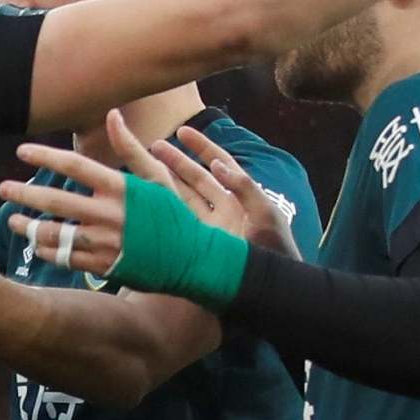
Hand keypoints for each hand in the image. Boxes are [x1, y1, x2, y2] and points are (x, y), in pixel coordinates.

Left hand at [0, 107, 183, 277]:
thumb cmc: (174, 215)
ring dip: (29, 227)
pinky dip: (49, 251)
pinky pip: (67, 258)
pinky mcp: (104, 266)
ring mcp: (105, 243)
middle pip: (56, 201)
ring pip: (56, 234)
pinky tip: (36, 244)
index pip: (75, 166)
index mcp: (121, 188)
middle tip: (2, 188)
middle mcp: (110, 214)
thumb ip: (129, 147)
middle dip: (24, 194)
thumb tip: (112, 114)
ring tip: (12, 221)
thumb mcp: (157, 178)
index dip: (45, 157)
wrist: (194, 259)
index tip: (21, 152)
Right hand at [155, 125, 300, 258]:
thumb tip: (217, 164)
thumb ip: (244, 187)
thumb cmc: (274, 251)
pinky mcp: (198, 244)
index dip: (202, 147)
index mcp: (240, 197)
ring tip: (145, 166)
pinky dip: (164, 210)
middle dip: (175, 161)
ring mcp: (208, 227)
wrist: (271, 288)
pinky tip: (148, 201)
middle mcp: (222, 209)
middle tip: (154, 145)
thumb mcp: (264, 215)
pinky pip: (179, 222)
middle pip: (195, 179)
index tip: (182, 131)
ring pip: (183, 198)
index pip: (219, 164)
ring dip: (166, 181)